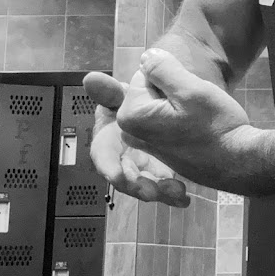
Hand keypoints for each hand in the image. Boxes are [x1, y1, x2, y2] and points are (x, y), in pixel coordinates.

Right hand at [83, 71, 189, 206]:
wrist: (169, 104)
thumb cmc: (142, 99)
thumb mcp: (131, 93)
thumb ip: (111, 90)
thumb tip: (91, 78)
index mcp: (110, 134)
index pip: (103, 152)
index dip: (108, 165)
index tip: (117, 176)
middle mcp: (121, 153)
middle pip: (123, 176)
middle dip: (135, 186)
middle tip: (151, 192)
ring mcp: (139, 164)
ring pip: (143, 185)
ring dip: (156, 191)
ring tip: (176, 192)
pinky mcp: (158, 172)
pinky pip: (162, 187)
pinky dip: (171, 194)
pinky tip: (183, 197)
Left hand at [114, 49, 259, 192]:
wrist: (239, 162)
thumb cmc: (217, 126)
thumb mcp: (191, 90)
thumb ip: (162, 68)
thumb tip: (146, 56)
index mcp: (131, 115)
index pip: (145, 73)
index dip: (171, 78)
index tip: (188, 97)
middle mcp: (131, 132)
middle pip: (150, 90)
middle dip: (172, 92)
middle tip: (195, 110)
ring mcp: (145, 144)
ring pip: (159, 105)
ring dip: (178, 106)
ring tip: (197, 121)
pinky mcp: (160, 151)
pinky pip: (165, 122)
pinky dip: (181, 122)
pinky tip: (198, 132)